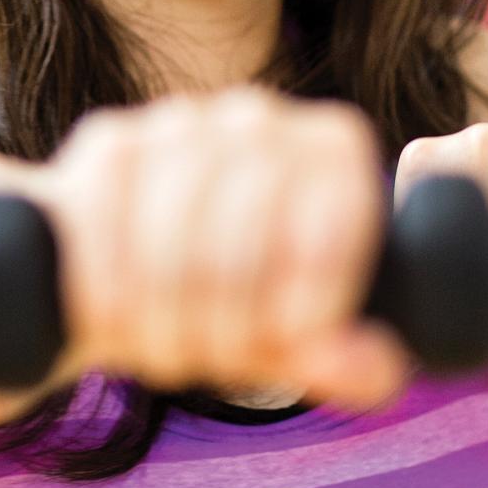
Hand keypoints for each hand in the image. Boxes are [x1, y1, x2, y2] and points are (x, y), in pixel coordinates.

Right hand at [38, 87, 409, 408]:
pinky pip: (110, 237)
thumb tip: (377, 370)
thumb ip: (346, 364)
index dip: (309, 310)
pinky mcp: (110, 141)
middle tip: (215, 363)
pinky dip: (114, 300)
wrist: (128, 276)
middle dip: (227, 328)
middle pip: (247, 245)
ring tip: (170, 352)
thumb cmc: (232, 303)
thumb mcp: (291, 344)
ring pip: (175, 246)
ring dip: (168, 325)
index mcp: (333, 150)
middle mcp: (260, 117)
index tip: (287, 345)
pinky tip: (119, 322)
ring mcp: (180, 122)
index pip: (332, 234)